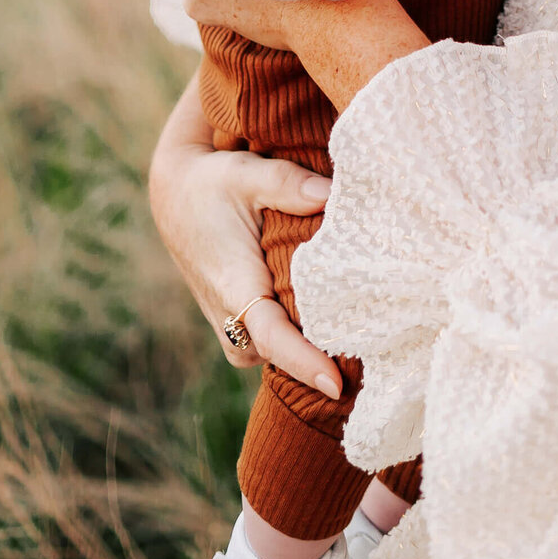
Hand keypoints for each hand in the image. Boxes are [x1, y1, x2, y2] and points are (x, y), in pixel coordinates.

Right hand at [148, 74, 342, 396]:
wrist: (176, 199)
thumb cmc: (212, 185)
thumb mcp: (248, 174)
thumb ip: (289, 185)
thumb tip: (332, 194)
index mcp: (234, 285)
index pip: (272, 336)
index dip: (304, 362)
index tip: (335, 384)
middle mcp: (231, 317)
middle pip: (284, 356)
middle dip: (325, 360)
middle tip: (381, 356)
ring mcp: (233, 327)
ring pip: (280, 354)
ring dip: (315, 349)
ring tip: (369, 339)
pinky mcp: (240, 325)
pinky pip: (276, 345)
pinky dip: (302, 339)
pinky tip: (340, 321)